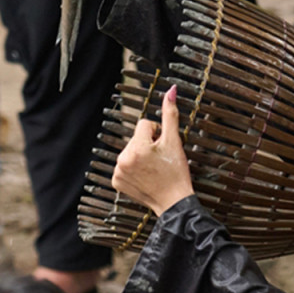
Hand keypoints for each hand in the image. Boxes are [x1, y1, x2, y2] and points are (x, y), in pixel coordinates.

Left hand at [111, 86, 194, 214]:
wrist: (174, 202)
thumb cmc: (176, 173)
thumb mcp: (175, 142)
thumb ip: (170, 114)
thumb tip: (171, 90)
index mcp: (137, 147)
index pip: (144, 124)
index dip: (157, 134)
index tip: (163, 148)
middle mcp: (124, 158)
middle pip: (135, 138)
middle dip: (147, 145)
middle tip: (159, 161)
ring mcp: (118, 172)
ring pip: (129, 151)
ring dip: (140, 156)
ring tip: (153, 169)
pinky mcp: (117, 182)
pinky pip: (123, 166)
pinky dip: (133, 169)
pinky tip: (144, 176)